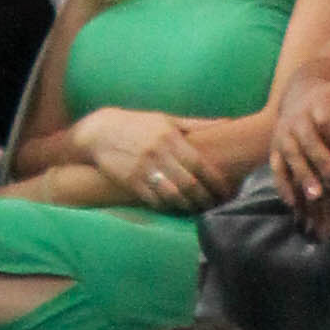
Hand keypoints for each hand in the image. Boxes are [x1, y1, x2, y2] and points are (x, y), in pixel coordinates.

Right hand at [65, 106, 224, 214]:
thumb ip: (197, 125)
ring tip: (197, 208)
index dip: (216, 182)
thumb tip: (229, 122)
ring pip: (173, 195)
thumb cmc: (139, 125)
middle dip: (205, 198)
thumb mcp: (167, 120)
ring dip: (188, 206)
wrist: (100, 131)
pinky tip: (175, 207)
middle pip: (190, 184)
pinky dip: (168, 206)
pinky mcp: (131, 182)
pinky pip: (155, 200)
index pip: (201, 165)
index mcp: (171, 137)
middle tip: (213, 205)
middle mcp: (158, 153)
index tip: (226, 192)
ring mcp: (144, 168)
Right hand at [266, 61, 329, 228]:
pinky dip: (284, 186)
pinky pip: (277, 169)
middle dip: (322, 162)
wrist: (301, 98)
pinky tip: (293, 204)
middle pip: (310, 141)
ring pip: (293, 156)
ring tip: (315, 198)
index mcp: (323, 106)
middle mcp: (301, 120)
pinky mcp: (274, 149)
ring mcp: (285, 134)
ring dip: (304, 177)